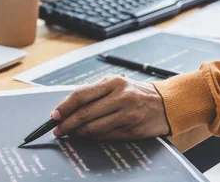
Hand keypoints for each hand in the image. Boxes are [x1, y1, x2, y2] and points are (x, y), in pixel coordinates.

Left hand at [50, 76, 169, 140]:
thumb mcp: (115, 84)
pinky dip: (92, 137)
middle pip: (85, 113)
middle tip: (58, 129)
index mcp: (113, 82)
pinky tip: (86, 136)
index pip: (81, 95)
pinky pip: (106, 136)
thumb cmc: (133, 92)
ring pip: (94, 127)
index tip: (54, 115)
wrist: (165, 103)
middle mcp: (121, 97)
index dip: (65, 107)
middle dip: (67, 123)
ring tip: (70, 133)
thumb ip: (93, 93)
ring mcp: (128, 114)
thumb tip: (67, 107)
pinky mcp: (132, 129)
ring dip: (78, 133)